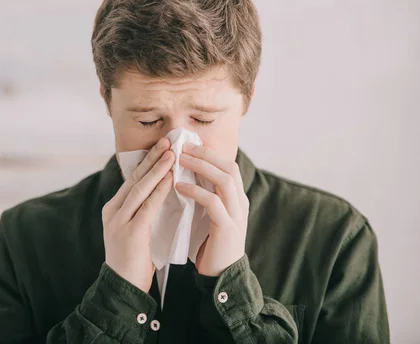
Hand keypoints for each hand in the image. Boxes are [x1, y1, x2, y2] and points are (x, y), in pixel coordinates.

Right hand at [102, 137, 174, 291]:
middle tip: (167, 141)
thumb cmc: (134, 260)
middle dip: (152, 158)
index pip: (132, 180)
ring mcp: (119, 221)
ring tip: (171, 153)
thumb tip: (161, 192)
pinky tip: (170, 179)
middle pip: (135, 178)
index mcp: (113, 209)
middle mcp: (113, 211)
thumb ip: (143, 211)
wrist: (123, 287)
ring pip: (140, 188)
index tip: (162, 147)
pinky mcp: (130, 231)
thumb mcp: (136, 230)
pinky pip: (147, 206)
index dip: (148, 163)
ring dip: (157, 169)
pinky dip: (160, 190)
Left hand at [176, 144, 248, 276]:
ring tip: (180, 160)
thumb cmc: (210, 245)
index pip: (228, 166)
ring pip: (224, 180)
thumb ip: (205, 197)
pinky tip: (179, 187)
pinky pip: (212, 202)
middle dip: (206, 154)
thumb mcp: (209, 215)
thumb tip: (186, 175)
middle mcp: (240, 203)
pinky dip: (195, 191)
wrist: (221, 277)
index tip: (189, 143)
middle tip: (183, 146)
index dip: (210, 152)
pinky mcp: (227, 228)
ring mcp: (236, 215)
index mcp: (237, 198)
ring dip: (201, 167)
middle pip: (228, 167)